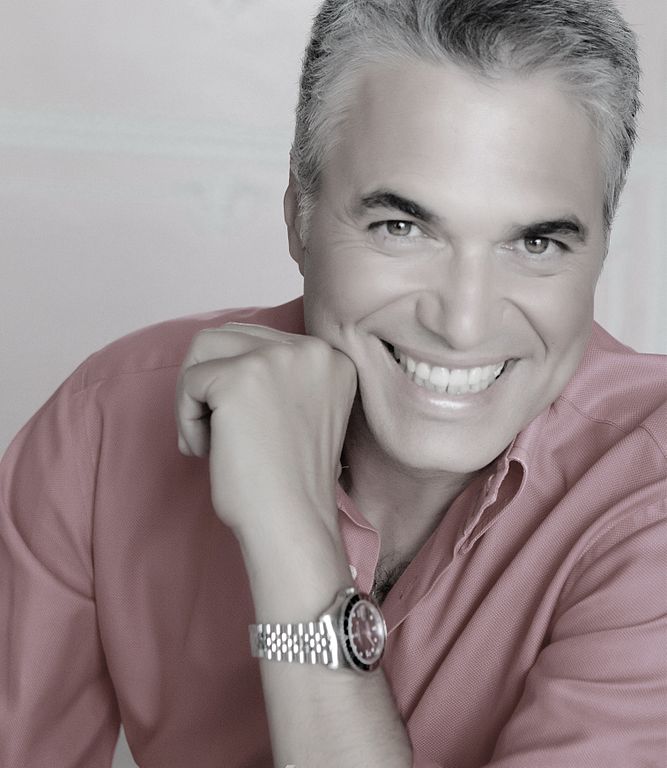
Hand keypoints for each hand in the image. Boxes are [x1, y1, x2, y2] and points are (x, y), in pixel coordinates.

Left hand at [175, 323, 357, 543]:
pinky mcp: (239, 378)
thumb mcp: (300, 410)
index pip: (261, 339)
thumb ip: (278, 376)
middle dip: (210, 381)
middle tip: (213, 430)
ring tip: (207, 437)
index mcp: (332, 358)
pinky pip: (188, 382)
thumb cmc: (290, 481)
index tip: (241, 426)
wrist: (292, 523)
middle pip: (229, 336)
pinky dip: (186, 420)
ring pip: (203, 349)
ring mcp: (276, 359)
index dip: (235, 380)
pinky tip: (204, 451)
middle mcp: (310, 350)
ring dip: (194, 394)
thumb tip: (217, 355)